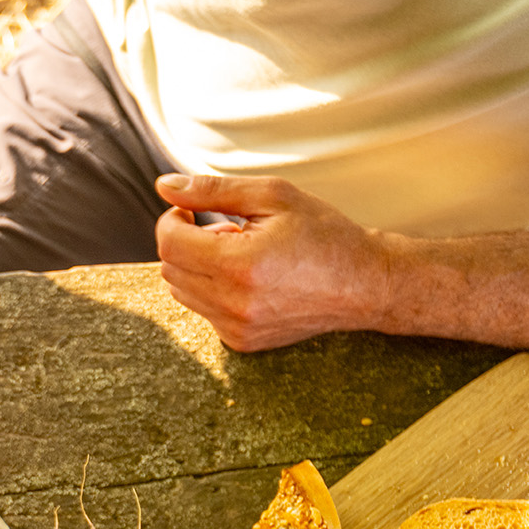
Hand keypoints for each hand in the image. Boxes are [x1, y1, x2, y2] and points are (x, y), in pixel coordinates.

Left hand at [154, 173, 393, 350]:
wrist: (364, 283)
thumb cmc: (324, 233)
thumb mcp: (272, 196)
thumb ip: (212, 190)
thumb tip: (164, 186)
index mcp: (239, 264)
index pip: (169, 243)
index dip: (172, 219)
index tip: (189, 210)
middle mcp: (233, 304)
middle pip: (170, 268)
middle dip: (187, 242)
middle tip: (228, 229)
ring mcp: (236, 328)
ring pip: (182, 291)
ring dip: (199, 266)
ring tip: (241, 252)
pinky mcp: (241, 342)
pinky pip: (203, 310)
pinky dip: (214, 290)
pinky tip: (249, 278)